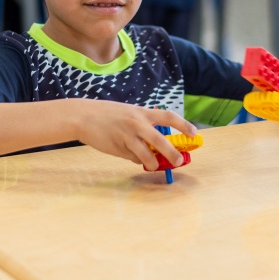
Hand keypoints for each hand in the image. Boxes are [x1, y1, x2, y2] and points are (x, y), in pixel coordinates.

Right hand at [73, 100, 196, 169]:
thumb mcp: (129, 115)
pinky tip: (132, 156)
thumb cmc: (108, 115)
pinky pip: (133, 158)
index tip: (194, 133)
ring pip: (147, 154)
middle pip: (161, 140)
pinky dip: (136, 160)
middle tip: (179, 161)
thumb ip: (143, 128)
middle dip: (173, 153)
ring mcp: (128, 136)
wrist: (84, 116)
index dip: (183, 125)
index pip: (168, 117)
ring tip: (155, 166)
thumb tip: (155, 148)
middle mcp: (137, 123)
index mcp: (142, 113)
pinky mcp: (118, 147)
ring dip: (154, 163)